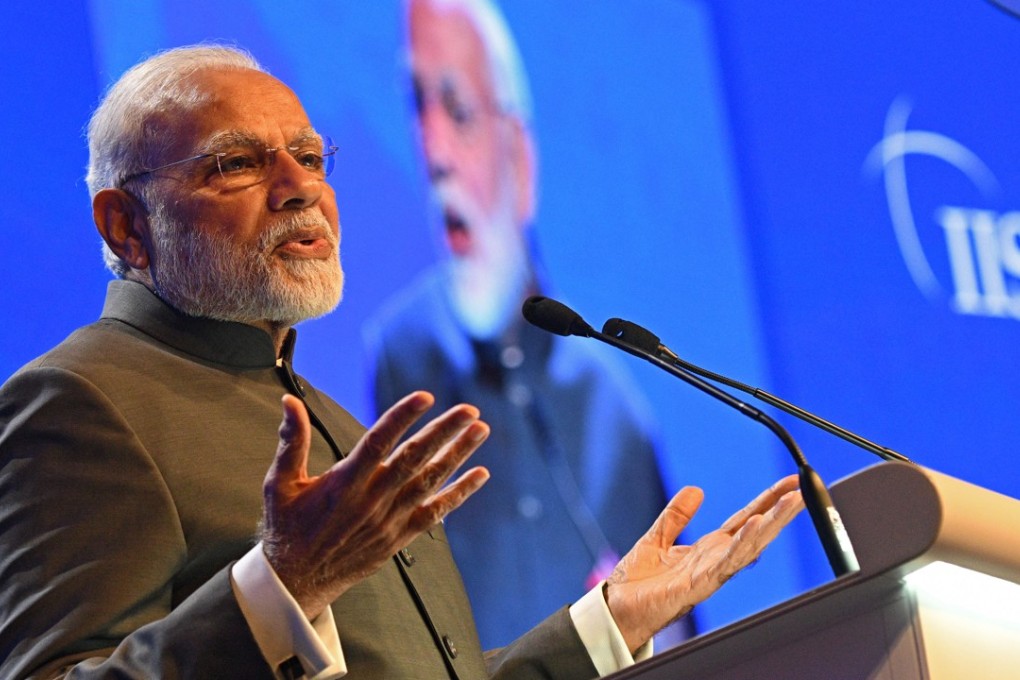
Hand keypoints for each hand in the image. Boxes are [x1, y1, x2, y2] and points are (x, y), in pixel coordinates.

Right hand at [260, 392, 489, 618]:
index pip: (378, 441)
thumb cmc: (287, 527)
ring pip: (430, 482)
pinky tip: (480, 474)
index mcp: (344, 483)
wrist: (297, 581)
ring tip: (481, 429)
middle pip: (414, 458)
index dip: (402, 417)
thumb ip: (291, 441)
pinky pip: (435, 513)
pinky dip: (459, 493)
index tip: (426, 396)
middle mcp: (371, 500)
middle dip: (444, 431)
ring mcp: (389, 520)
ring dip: (458, 454)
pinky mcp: (399, 537)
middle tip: (470, 409)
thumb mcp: (279, 483)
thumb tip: (289, 401)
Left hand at [605, 475, 803, 652]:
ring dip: (772, 523)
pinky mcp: (698, 585)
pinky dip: (743, 544)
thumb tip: (695, 490)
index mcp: (708, 549)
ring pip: (750, 546)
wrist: (617, 610)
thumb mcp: (658, 538)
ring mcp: (710, 573)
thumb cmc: (638, 583)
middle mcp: (715, 561)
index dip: (767, 501)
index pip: (745, 520)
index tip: (789, 482)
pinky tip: (757, 525)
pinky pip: (727, 562)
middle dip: (781, 510)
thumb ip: (676, 516)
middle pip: (756, 532)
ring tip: (792, 502)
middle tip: (803, 489)